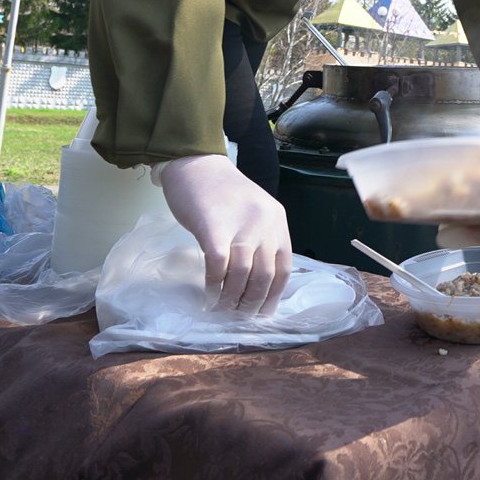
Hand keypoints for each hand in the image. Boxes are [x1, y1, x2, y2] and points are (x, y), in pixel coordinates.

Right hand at [155, 153, 292, 315]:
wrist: (195, 163)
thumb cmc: (221, 192)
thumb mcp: (254, 211)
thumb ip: (262, 239)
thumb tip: (259, 284)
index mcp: (277, 220)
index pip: (284, 267)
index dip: (274, 295)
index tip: (262, 312)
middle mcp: (264, 223)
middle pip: (264, 276)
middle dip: (252, 303)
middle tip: (239, 316)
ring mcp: (240, 225)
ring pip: (242, 276)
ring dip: (232, 299)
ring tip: (222, 309)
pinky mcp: (213, 228)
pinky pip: (218, 267)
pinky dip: (214, 286)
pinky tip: (209, 294)